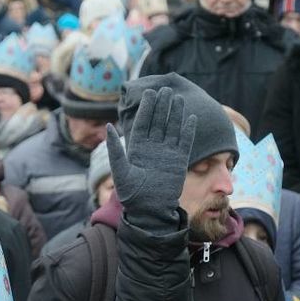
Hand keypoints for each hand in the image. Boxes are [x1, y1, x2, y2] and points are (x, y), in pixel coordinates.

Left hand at [106, 87, 196, 228]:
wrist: (149, 211)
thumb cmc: (132, 195)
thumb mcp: (120, 171)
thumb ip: (115, 149)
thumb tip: (107, 126)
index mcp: (137, 149)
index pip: (143, 123)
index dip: (146, 108)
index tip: (149, 93)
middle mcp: (153, 148)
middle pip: (158, 122)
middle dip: (161, 106)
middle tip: (165, 89)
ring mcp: (167, 154)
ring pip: (172, 129)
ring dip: (175, 114)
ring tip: (178, 98)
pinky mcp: (179, 161)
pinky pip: (185, 142)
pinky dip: (189, 131)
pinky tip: (192, 118)